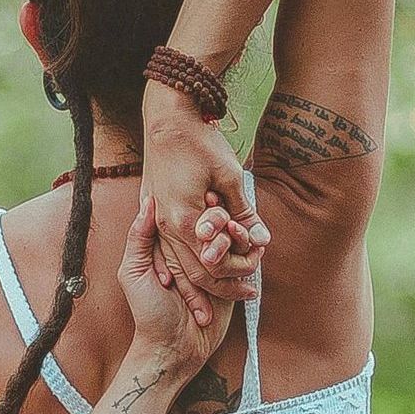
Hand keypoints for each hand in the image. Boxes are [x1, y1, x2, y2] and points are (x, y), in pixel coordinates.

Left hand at [119, 194, 236, 381]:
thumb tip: (150, 202)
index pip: (187, 217)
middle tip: (225, 217)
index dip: (198, 204)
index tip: (207, 192)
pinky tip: (255, 246)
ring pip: (232, 242)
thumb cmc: (149, 313)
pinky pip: (244, 264)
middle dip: (221, 220)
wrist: (173, 350)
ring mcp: (214, 268)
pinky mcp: (231, 283)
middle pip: (212, 227)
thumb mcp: (134, 273)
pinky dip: (250, 255)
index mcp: (168, 248)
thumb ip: (139, 238)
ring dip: (238, 235)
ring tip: (239, 231)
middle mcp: (192, 254)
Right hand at [141, 90, 269, 328]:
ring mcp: (154, 220)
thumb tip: (263, 241)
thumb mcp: (230, 177)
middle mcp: (165, 226)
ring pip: (176, 267)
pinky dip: (176, 271)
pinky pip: (162, 254)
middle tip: (246, 293)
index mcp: (185, 220)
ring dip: (199, 286)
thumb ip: (244, 214)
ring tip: (224, 296)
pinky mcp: (151, 212)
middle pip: (194, 272)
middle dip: (221, 287)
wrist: (166, 116)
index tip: (256, 277)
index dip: (236, 273)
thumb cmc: (200, 142)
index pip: (213, 264)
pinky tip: (187, 282)